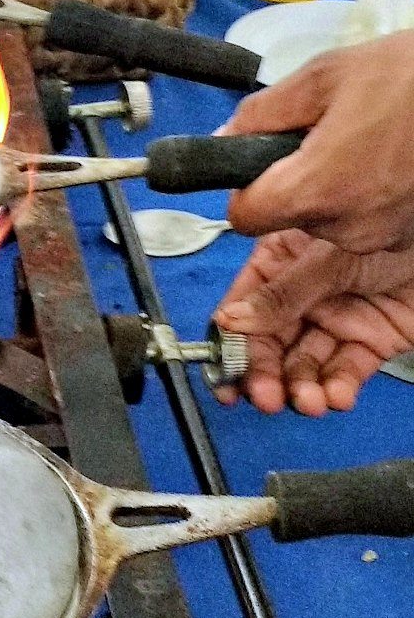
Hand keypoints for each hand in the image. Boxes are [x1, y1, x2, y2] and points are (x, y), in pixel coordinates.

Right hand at [212, 230, 413, 415]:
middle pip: (270, 344)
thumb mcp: (328, 255)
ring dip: (302, 389)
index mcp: (281, 260)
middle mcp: (303, 293)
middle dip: (266, 376)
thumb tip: (230, 322)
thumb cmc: (392, 215)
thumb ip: (282, 294)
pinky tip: (337, 396)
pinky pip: (347, 370)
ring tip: (310, 402)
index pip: (243, 309)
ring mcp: (336, 318)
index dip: (230, 347)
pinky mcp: (370, 340)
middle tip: (266, 398)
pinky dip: (339, 388)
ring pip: (306, 364)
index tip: (225, 381)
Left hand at [221, 30, 413, 253]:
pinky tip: (387, 165)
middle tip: (324, 140)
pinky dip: (364, 201)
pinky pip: (363, 226)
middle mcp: (344, 227)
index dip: (243, 191)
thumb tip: (223, 138)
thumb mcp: (324, 75)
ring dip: (330, 193)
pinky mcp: (404, 240)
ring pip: (325, 225)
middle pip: (286, 220)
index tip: (258, 165)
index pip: (243, 217)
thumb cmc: (408, 76)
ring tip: (364, 146)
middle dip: (293, 186)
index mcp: (315, 189)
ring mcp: (379, 239)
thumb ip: (262, 113)